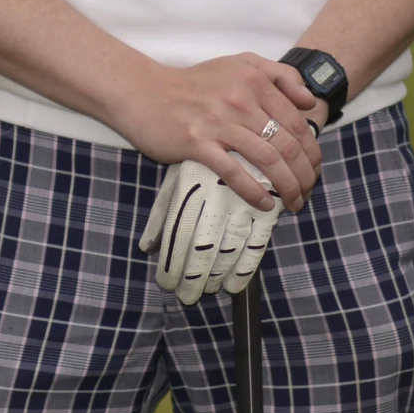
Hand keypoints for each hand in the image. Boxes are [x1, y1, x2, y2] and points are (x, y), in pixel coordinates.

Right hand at [110, 54, 323, 210]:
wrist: (145, 93)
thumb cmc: (196, 83)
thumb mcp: (240, 63)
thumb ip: (278, 75)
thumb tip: (309, 101)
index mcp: (254, 79)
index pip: (297, 121)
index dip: (312, 149)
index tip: (315, 169)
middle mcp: (240, 99)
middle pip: (287, 142)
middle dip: (304, 173)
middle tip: (308, 191)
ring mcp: (219, 122)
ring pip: (267, 159)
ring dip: (287, 186)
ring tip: (294, 202)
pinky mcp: (197, 143)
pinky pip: (234, 172)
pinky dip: (254, 192)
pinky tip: (265, 205)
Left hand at [138, 157, 282, 302]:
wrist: (236, 116)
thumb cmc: (200, 150)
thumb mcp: (176, 177)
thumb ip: (162, 213)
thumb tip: (147, 246)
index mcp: (191, 187)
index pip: (179, 235)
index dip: (174, 264)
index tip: (168, 284)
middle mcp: (216, 196)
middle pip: (204, 248)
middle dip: (196, 277)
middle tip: (189, 296)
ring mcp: (243, 199)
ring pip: (230, 249)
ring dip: (219, 276)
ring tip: (210, 292)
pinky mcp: (266, 201)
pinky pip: (259, 240)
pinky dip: (247, 265)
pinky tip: (236, 284)